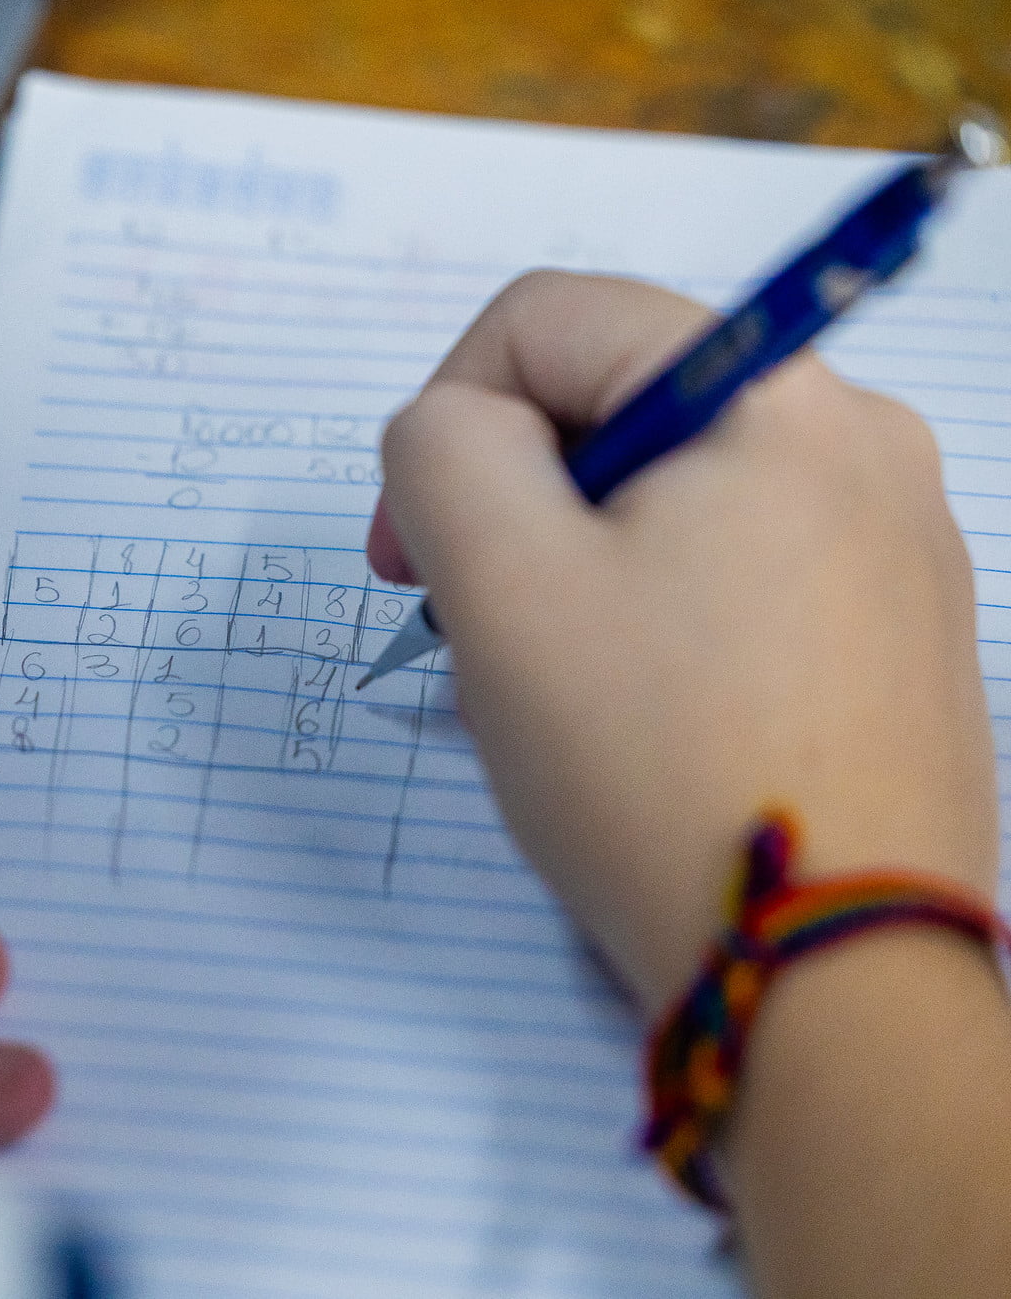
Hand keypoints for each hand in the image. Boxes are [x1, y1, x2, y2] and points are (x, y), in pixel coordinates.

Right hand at [367, 271, 997, 1014]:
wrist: (834, 981)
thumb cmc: (658, 766)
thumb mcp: (503, 585)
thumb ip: (441, 452)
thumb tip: (457, 431)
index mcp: (776, 397)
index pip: (550, 319)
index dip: (441, 416)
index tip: (403, 563)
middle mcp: (861, 444)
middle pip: (615, 407)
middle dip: (512, 507)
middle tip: (472, 633)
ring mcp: (894, 547)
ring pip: (667, 499)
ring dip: (573, 571)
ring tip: (551, 697)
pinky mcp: (896, 638)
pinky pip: (732, 575)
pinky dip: (650, 620)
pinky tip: (630, 724)